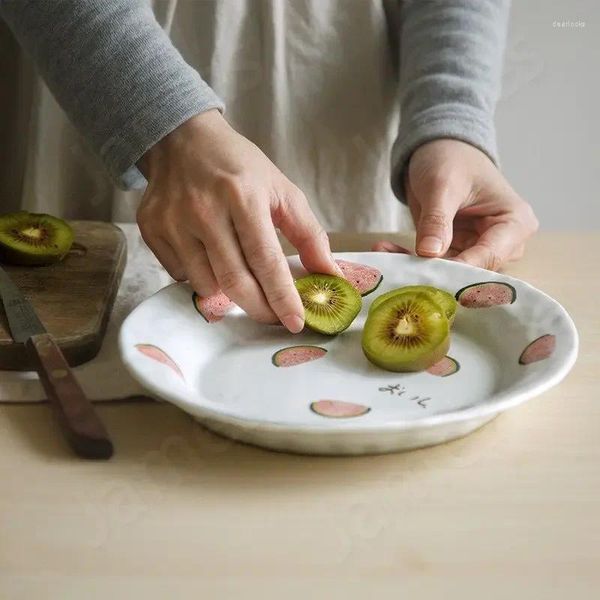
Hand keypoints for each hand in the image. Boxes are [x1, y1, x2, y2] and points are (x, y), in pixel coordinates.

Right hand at [137, 109, 339, 332]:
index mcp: (243, 196)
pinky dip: (201, 276)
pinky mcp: (151, 229)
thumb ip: (309, 234)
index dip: (282, 297)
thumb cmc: (239, 167)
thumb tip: (330, 275)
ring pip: (206, 285)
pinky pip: (181, 274)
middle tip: (274, 317)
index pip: (265, 260)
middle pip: (234, 282)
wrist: (182, 138)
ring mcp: (173, 221)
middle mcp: (204, 210)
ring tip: (239, 272)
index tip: (296, 323)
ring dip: (229, 292)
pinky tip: (209, 254)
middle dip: (259, 309)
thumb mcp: (281, 190)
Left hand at [374, 139, 538, 269]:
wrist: (439, 148)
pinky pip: (433, 264)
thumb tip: (429, 252)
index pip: (490, 256)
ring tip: (383, 254)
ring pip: (448, 271)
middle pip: (472, 270)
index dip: (460, 269)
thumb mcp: (442, 185)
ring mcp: (478, 249)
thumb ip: (437, 219)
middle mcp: (503, 242)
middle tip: (401, 269)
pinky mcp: (455, 251)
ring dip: (416, 267)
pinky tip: (384, 250)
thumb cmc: (451, 157)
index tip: (427, 273)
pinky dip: (408, 259)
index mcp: (515, 223)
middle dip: (435, 272)